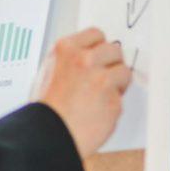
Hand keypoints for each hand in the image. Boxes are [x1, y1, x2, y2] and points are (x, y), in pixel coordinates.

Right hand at [35, 27, 130, 157]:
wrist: (48, 136)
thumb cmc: (45, 110)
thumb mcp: (49, 72)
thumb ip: (71, 60)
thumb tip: (91, 57)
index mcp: (66, 50)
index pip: (96, 34)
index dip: (99, 47)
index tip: (99, 56)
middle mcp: (85, 60)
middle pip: (114, 50)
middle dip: (111, 64)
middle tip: (102, 78)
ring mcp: (101, 79)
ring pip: (123, 72)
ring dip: (117, 83)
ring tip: (100, 97)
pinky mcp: (113, 100)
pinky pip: (121, 98)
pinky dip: (113, 105)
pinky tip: (98, 112)